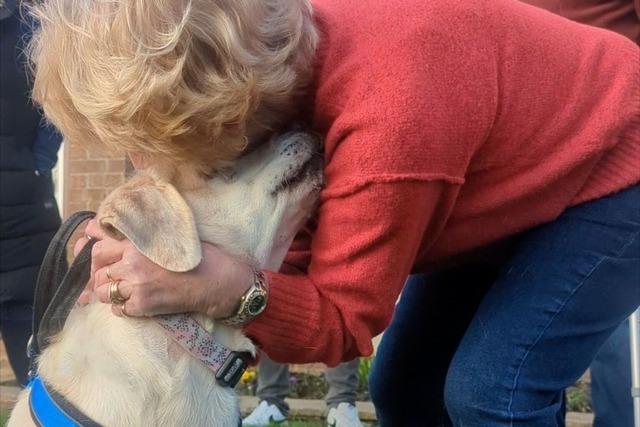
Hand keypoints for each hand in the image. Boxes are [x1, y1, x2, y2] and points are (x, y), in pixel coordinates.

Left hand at [75, 220, 253, 317]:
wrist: (217, 281)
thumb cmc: (199, 256)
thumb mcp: (169, 236)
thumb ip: (142, 234)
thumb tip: (109, 232)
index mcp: (137, 244)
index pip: (98, 248)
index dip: (96, 255)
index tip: (101, 259)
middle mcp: (132, 264)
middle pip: (97, 272)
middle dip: (100, 275)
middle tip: (112, 277)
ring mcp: (137, 286)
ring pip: (104, 292)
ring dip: (109, 292)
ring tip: (124, 290)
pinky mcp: (143, 306)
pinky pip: (117, 310)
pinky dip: (121, 307)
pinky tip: (134, 302)